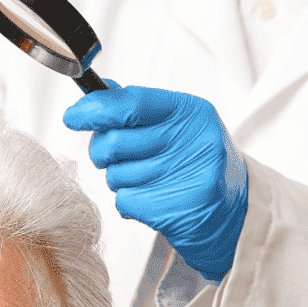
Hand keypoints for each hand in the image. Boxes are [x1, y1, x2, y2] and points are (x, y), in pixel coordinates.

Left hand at [63, 82, 247, 281]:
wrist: (233, 212)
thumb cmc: (197, 163)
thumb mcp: (177, 124)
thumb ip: (138, 109)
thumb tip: (100, 94)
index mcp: (191, 112)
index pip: (131, 102)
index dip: (95, 109)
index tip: (74, 116)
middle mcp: (190, 141)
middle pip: (114, 142)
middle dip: (102, 151)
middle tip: (114, 156)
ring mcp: (183, 177)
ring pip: (115, 174)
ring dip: (120, 179)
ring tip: (146, 179)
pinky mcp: (172, 209)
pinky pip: (123, 200)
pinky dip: (129, 201)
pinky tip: (150, 198)